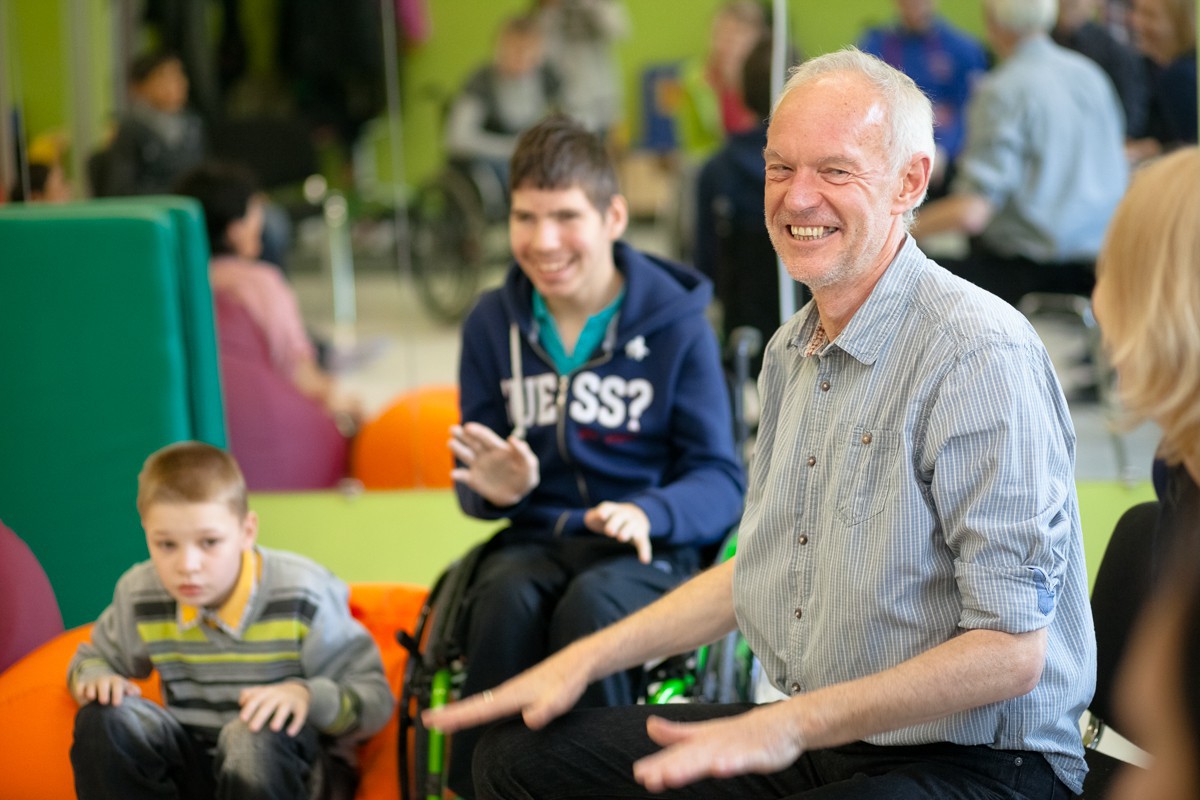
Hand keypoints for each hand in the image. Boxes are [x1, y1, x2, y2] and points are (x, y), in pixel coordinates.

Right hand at [74, 674, 140, 706]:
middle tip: (104, 702)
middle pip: (103, 684)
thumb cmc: (116, 687)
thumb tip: (135, 693)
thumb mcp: (125, 687)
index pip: (118, 685)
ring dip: (91, 692)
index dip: (117, 694)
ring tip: (92, 698)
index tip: (117, 704)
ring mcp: (92, 683)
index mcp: (116, 681)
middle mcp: (104, 681)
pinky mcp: (82, 686)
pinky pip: (80, 687)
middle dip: (103, 692)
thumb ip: (133, 690)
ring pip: (90, 686)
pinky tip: (82, 697)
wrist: (101, 678)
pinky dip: (80, 691)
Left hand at [239, 682, 310, 735]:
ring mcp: (290, 701)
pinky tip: (290, 733)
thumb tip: (241, 703)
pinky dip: (296, 724)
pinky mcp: (301, 707)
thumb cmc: (274, 695)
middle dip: (260, 716)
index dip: (249, 708)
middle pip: (268, 705)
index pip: (256, 699)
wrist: (298, 689)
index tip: (242, 719)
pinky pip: (299, 715)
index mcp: (267, 692)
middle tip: (252, 729)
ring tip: (273, 729)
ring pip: (284, 709)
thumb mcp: (263, 691)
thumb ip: (249, 694)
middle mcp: (278, 696)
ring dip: (279, 717)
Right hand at [423, 645, 589, 734]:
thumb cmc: (568, 680)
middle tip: (428, 720)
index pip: (480, 708)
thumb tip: (530, 720)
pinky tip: (473, 713)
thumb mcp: (562, 697)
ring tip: (441, 721)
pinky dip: (475, 708)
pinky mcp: (518, 692)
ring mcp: (512, 691)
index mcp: (513, 695)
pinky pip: (490, 702)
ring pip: (481, 702)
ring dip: (460, 711)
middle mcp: (508, 691)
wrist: (577, 661)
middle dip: (451, 713)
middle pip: (474, 705)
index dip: (457, 716)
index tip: (435, 720)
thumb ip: (548, 708)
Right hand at [449, 422, 539, 506]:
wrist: (517, 494)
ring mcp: (478, 466)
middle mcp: (485, 454)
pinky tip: (454, 474)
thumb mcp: (529, 465)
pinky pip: (464, 476)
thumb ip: (522, 452)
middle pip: (472, 442)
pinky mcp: (474, 480)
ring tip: (450, 443)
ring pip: (465, 455)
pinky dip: (458, 475)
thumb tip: (512, 439)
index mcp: (497, 448)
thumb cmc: (525, 476)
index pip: (486, 437)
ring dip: (457, 449)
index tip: (468, 427)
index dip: (478, 432)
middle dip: (462, 435)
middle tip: (453, 429)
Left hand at [584, 501, 651, 562]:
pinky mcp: (641, 535)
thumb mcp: (598, 515)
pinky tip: (644, 560)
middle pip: (621, 517)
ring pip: (633, 527)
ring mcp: (634, 525)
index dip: (604, 511)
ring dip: (627, 531)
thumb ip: (593, 516)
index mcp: (612, 509)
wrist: (634, 513)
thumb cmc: (609, 517)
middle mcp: (625, 515)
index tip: (601, 515)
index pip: (607, 508)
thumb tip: (592, 518)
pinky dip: (645, 551)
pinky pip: (644, 543)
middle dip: (615, 523)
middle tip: (609, 531)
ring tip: (621, 538)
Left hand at [633, 703, 805, 791]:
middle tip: (650, 777)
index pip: (676, 754)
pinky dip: (731, 762)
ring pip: (710, 758)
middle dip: (669, 767)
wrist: (780, 724)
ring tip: (672, 775)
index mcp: (702, 740)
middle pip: (688, 757)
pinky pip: (742, 759)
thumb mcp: (704, 733)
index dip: (658, 764)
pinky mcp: (755, 753)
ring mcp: (734, 747)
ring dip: (691, 766)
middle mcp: (714, 743)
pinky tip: (720, 768)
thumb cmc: (741, 732)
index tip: (640, 774)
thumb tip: (649, 727)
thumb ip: (676, 733)